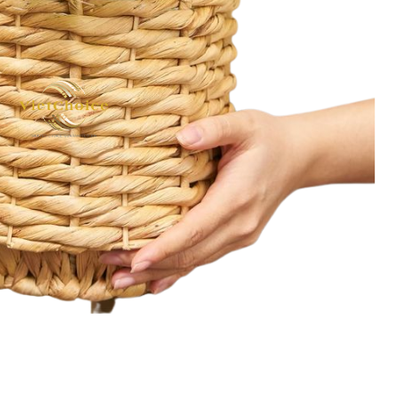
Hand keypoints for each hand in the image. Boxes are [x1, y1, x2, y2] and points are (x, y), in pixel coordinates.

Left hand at [100, 101, 374, 293]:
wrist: (297, 156)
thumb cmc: (267, 137)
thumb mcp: (243, 123)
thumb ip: (214, 129)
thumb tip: (183, 137)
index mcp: (236, 198)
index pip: (195, 230)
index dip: (164, 247)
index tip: (136, 259)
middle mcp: (238, 225)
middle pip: (189, 254)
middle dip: (148, 264)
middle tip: (110, 267)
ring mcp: (239, 235)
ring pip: (193, 261)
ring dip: (156, 271)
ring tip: (119, 280)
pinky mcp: (235, 238)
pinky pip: (202, 259)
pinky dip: (176, 272)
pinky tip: (153, 284)